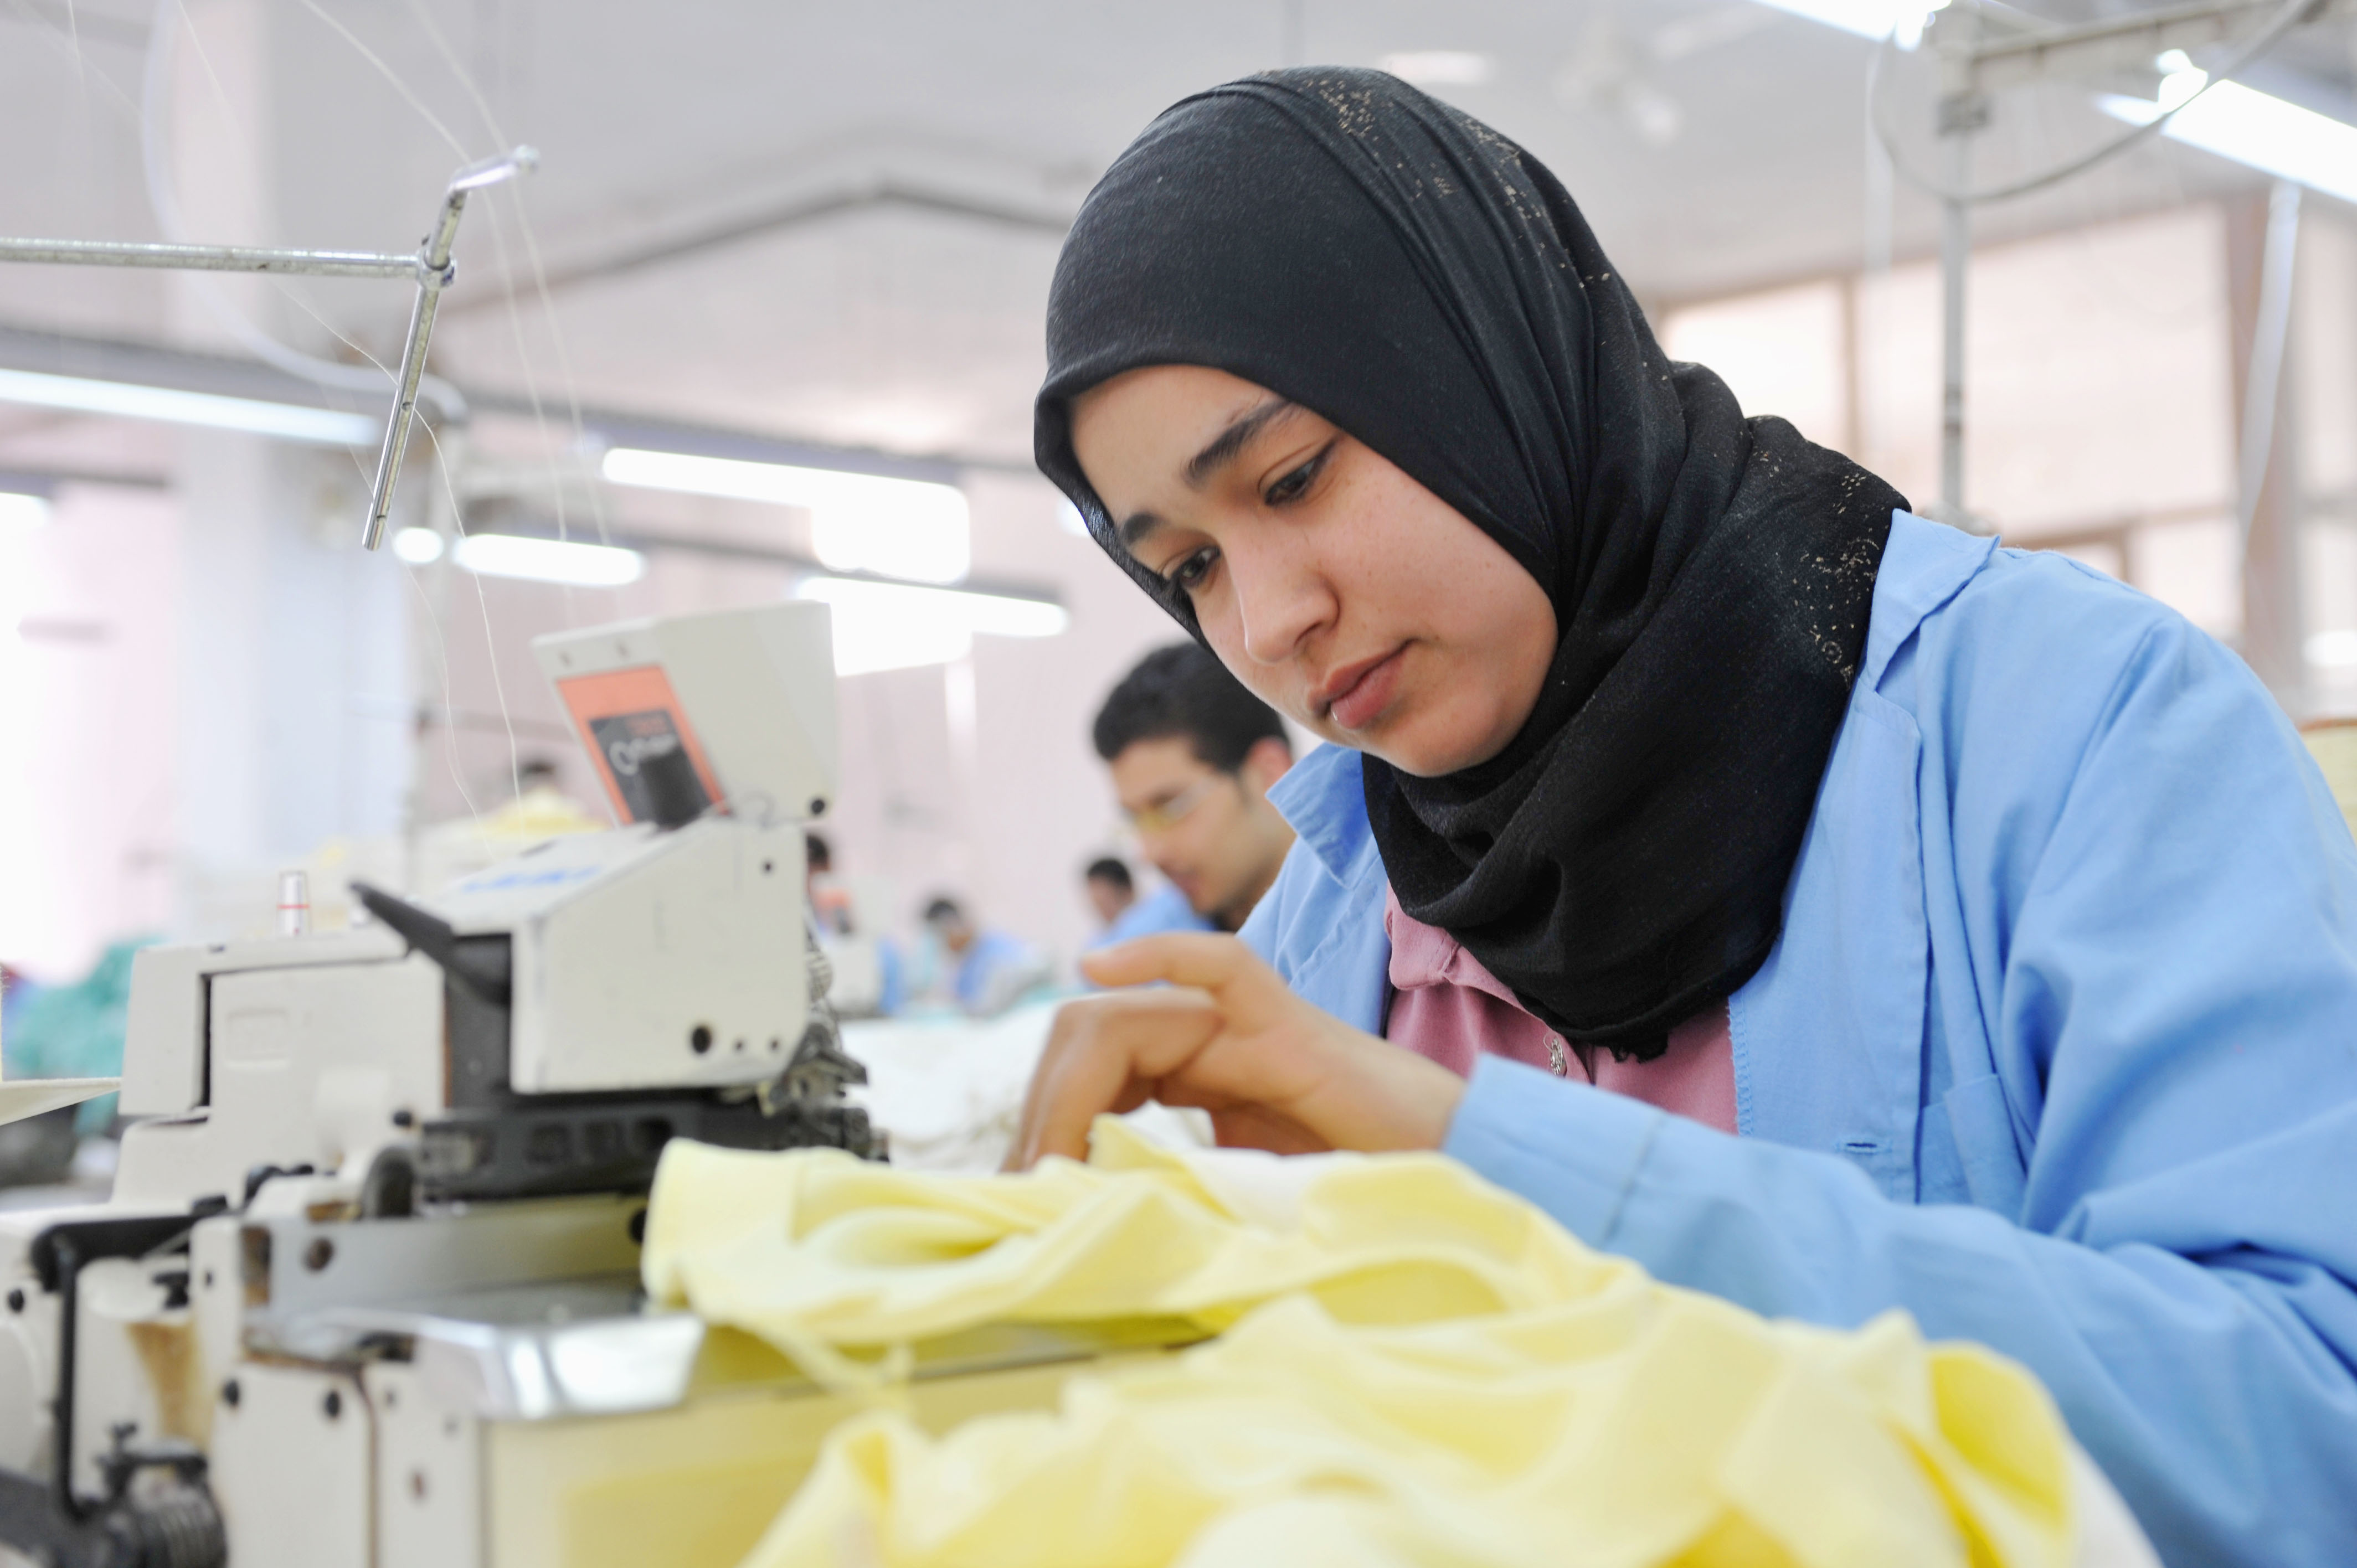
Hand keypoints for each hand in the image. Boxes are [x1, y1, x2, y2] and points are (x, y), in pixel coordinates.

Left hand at [1005, 933, 1465, 1168]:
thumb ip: (1171, 1193)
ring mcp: (1248, 1027)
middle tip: (1029, 1181)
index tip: (1022, 1194)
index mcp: (1196, 1081)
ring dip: (1078, 1078)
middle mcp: (1211, 1042)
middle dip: (1048, 1106)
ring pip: (1135, 1013)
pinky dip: (1160, 956)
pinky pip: (1219, 966)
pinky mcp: (1291, 1026)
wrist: (1453, 1180)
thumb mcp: (1234, 1202)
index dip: (1047, 1125)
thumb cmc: (1355, 1193)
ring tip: (1050, 1151)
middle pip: (1094, 1039)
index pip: (1090, 1075)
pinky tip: (1101, 969)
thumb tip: (1078, 1225)